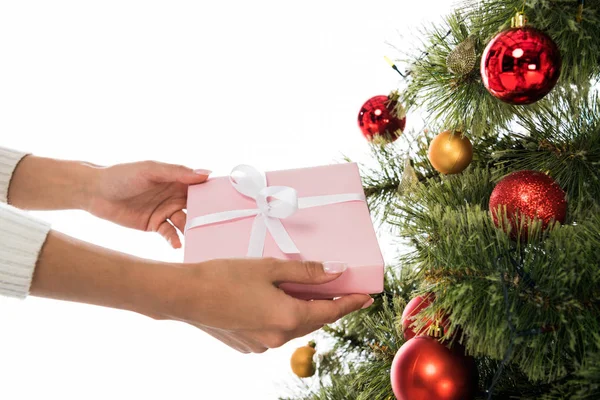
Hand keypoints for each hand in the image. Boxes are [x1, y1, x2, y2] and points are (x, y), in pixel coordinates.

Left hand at [8, 155, 209, 247]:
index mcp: (177, 179)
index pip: (201, 187)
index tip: (230, 202)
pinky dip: (175, 239)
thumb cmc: (122, 175)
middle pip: (197, 207)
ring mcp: (165, 211)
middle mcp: (175, 195)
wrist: (94, 193)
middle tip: (219, 226)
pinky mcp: (155, 225)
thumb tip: (206, 173)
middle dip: (207, 216)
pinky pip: (170, 234)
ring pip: (186, 223)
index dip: (214, 194)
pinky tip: (178, 244)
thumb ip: (177, 172)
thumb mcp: (150, 170)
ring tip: (199, 238)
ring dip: (192, 230)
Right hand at [141, 258, 373, 352]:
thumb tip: (338, 271)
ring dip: (302, 310)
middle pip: (313, 320)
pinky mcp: (247, 345)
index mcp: (288, 317)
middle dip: (327, 305)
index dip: (350, 302)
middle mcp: (278, 337)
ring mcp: (262, 345)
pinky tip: (272, 299)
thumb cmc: (225, 276)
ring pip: (293, 326)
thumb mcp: (269, 268)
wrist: (185, 295)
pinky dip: (281, 316)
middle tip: (337, 288)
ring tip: (302, 289)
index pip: (331, 311)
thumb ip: (307, 272)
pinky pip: (273, 330)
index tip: (366, 296)